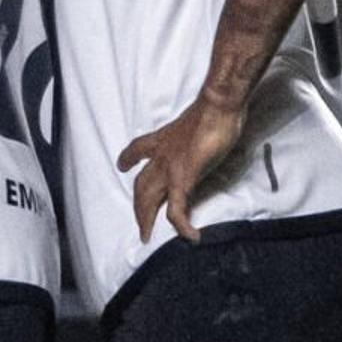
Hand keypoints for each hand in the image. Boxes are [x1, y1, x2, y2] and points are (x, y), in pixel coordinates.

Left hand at [118, 93, 250, 243]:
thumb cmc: (213, 111)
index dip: (128, 159)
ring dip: (146, 220)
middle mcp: (161, 155)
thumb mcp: (197, 126)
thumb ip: (194, 139)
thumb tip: (203, 145)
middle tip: (140, 224)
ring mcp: (169, 168)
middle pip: (141, 184)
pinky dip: (182, 225)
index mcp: (163, 140)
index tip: (122, 166)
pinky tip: (191, 236)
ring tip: (147, 236)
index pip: (137, 149)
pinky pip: (177, 209)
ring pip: (149, 199)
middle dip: (138, 206)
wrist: (218, 105)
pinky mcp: (183, 178)